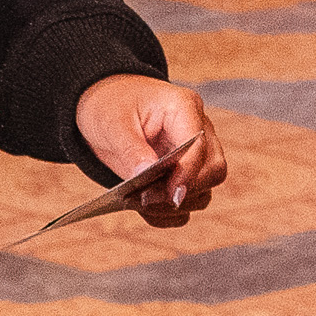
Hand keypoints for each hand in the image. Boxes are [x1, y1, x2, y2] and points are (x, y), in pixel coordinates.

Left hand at [74, 75, 227, 227]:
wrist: (102, 103)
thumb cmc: (110, 102)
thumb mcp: (113, 122)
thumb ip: (132, 149)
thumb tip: (146, 174)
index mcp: (183, 108)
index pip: (200, 145)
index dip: (187, 174)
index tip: (169, 194)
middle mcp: (195, 130)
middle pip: (213, 170)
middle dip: (184, 191)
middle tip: (147, 198)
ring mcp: (191, 154)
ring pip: (204, 190)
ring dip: (175, 205)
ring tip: (140, 202)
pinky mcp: (180, 173)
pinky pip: (186, 201)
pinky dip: (168, 212)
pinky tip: (144, 208)